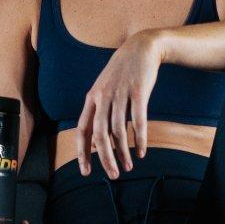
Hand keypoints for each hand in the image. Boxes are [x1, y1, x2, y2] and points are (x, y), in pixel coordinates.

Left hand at [74, 31, 162, 178]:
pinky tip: (142, 151)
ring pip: (119, 130)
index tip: (86, 171)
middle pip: (100, 134)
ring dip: (123, 152)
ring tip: (128, 166)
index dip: (83, 152)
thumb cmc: (122, 73)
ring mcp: (120, 94)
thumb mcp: (104, 89)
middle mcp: (103, 97)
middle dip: (105, 158)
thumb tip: (97, 141)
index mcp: (92, 98)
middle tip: (113, 175)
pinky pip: (138, 121)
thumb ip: (99, 111)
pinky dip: (140, 139)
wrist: (140, 48)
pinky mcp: (139, 92)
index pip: (82, 130)